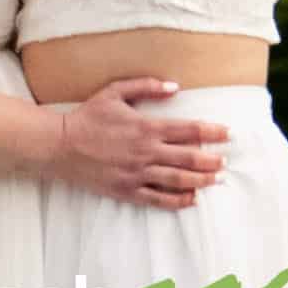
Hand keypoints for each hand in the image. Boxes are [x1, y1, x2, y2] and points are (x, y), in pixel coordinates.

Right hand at [50, 79, 227, 207]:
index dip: (211, 131)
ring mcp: (137, 174)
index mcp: (145, 127)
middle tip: (226, 161)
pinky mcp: (127, 191)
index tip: (227, 133)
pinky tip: (192, 200)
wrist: (60, 146)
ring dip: (201, 180)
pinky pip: (158, 199)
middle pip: (188, 157)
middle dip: (212, 159)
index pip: (188, 130)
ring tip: (217, 180)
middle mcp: (145, 152)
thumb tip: (175, 86)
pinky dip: (177, 201)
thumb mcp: (115, 92)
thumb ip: (146, 86)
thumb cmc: (88, 117)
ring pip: (178, 180)